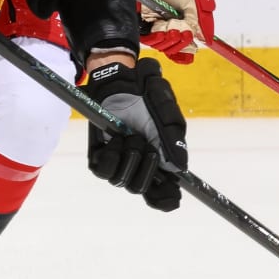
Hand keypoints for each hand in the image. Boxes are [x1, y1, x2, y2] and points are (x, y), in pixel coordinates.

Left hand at [81, 58, 185, 211]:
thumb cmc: (149, 96)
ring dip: (131, 157)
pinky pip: (103, 170)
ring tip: (133, 136)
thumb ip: (174, 142)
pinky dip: (112, 155)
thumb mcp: (168, 116)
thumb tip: (179, 169)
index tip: (172, 196)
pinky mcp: (99, 155)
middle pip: (140, 189)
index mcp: (158, 162)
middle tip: (149, 147)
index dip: (165, 200)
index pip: (162, 194)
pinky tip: (117, 139)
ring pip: (122, 181)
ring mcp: (118, 161)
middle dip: (147, 169)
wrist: (123, 78)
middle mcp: (137, 165)